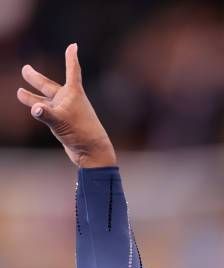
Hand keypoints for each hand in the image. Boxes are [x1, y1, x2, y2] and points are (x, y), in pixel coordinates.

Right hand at [17, 43, 116, 166]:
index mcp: (74, 94)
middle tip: (25, 69)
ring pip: (45, 101)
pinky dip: (38, 110)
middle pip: (50, 86)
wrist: (91, 152)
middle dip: (36, 79)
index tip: (73, 46)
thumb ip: (46, 114)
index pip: (73, 71)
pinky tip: (32, 109)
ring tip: (20, 92)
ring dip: (33, 96)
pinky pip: (47, 113)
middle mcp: (69, 101)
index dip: (71, 58)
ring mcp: (65, 112)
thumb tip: (35, 108)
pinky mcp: (63, 124)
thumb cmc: (81, 133)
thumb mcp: (62, 122)